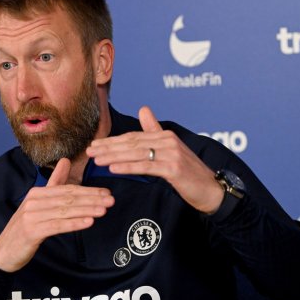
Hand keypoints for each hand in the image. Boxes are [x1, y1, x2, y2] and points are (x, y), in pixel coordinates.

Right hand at [0, 157, 114, 271]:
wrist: (4, 252)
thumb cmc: (26, 227)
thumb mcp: (39, 204)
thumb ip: (54, 183)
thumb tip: (66, 160)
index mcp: (38, 193)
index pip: (67, 190)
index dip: (89, 191)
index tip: (106, 193)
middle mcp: (34, 201)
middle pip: (68, 199)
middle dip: (92, 199)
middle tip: (110, 200)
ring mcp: (32, 215)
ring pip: (65, 211)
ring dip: (86, 210)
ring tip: (103, 211)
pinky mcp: (32, 231)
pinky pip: (57, 226)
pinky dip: (74, 223)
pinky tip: (88, 223)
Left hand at [87, 106, 223, 213]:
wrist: (211, 190)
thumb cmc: (189, 173)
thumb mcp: (172, 150)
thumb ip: (155, 131)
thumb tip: (144, 109)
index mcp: (165, 136)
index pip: (133, 137)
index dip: (112, 141)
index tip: (94, 145)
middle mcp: (168, 141)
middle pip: (132, 143)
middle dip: (108, 147)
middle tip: (89, 152)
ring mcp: (172, 154)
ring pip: (136, 154)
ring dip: (114, 156)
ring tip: (96, 160)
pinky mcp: (173, 169)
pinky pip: (146, 167)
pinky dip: (128, 167)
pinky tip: (113, 169)